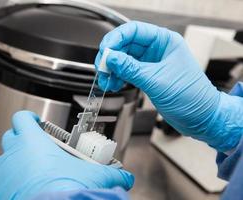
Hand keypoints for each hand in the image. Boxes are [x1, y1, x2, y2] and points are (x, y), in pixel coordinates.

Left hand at [0, 111, 133, 199]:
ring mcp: (0, 172)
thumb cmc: (66, 189)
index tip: (36, 122)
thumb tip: (126, 177)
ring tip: (20, 170)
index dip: (29, 118)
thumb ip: (113, 173)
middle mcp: (13, 153)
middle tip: (34, 150)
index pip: (23, 118)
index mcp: (33, 141)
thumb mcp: (95, 175)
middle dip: (20, 140)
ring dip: (6, 162)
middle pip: (10, 137)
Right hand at [95, 21, 242, 151]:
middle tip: (102, 69)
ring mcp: (151, 63)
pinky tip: (114, 84)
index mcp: (165, 41)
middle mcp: (157, 49)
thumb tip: (110, 58)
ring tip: (106, 81)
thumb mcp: (156, 80)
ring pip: (123, 59)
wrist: (200, 118)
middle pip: (125, 45)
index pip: (133, 31)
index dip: (115, 39)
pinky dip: (117, 77)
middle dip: (111, 57)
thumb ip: (130, 68)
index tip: (104, 52)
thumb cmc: (191, 97)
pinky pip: (127, 72)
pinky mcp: (147, 76)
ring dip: (112, 69)